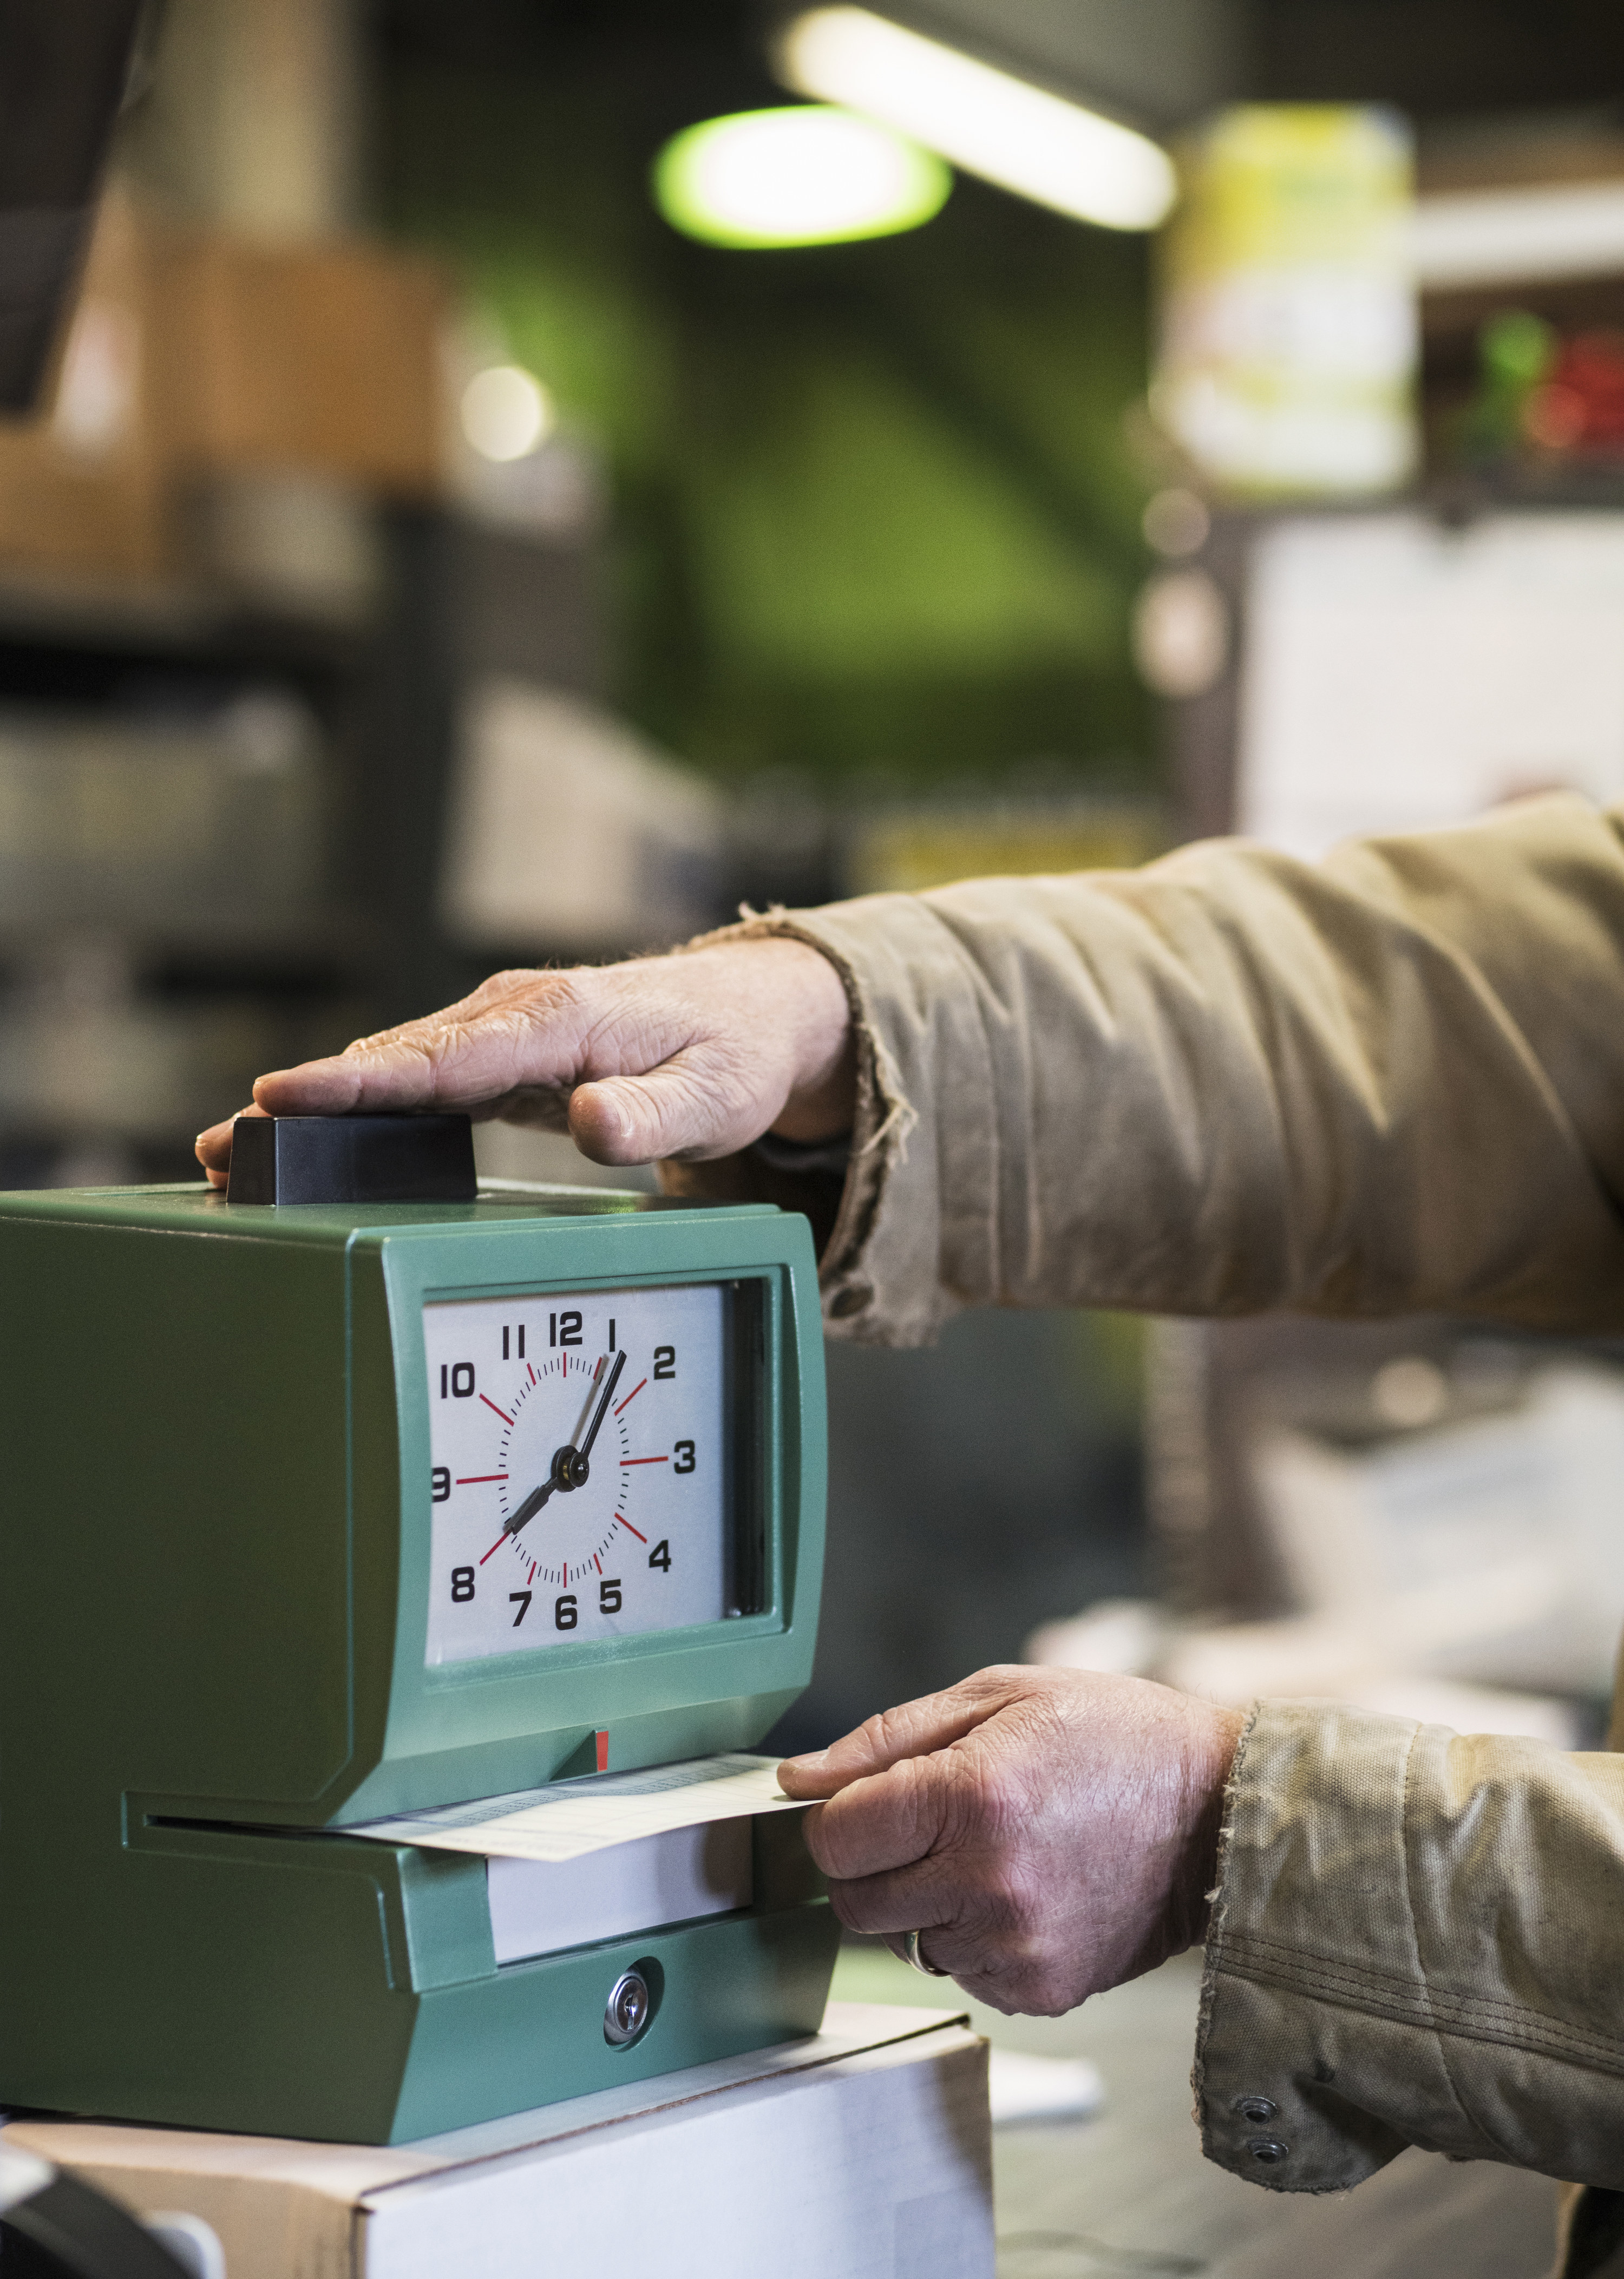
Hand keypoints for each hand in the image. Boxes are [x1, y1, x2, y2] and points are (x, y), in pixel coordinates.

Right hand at [194, 937, 854, 1188]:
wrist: (753, 1016)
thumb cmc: (731, 1059)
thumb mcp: (713, 1097)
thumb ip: (651, 1115)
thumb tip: (593, 1121)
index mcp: (559, 1019)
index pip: (445, 1058)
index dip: (362, 1082)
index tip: (286, 1095)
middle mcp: (517, 1012)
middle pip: (398, 1060)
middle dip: (311, 1098)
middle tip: (226, 1141)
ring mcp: (503, 1028)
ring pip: (397, 1065)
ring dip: (321, 1101)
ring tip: (236, 1145)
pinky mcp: (500, 1051)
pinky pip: (419, 1075)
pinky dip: (360, 1100)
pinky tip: (310, 1132)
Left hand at [777, 1665, 1243, 2016]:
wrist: (1219, 1811)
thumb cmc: (1111, 1736)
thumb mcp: (998, 1695)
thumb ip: (885, 1740)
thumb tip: (799, 1779)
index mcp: (970, 1797)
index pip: (834, 1838)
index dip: (842, 1817)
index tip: (875, 1803)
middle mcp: (986, 1881)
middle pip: (856, 1903)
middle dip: (874, 1864)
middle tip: (929, 1828)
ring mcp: (1014, 1945)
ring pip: (905, 1943)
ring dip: (926, 1904)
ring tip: (991, 1855)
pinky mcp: (1040, 1990)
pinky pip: (961, 1974)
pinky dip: (973, 1940)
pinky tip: (1021, 1893)